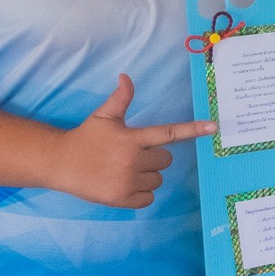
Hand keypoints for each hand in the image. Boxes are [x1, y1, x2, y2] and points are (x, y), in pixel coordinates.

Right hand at [49, 75, 215, 208]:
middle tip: (132, 155)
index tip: (213, 127)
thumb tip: (126, 76)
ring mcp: (127, 181)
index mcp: (132, 138)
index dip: (193, 129)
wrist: (60, 163)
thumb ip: (120, 98)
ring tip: (124, 169)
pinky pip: (148, 198)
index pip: (169, 133)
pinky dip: (140, 193)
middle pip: (166, 160)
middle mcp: (132, 160)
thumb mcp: (103, 116)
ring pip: (158, 180)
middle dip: (154, 158)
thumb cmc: (86, 137)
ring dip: (147, 175)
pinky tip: (123, 184)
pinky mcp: (121, 199)